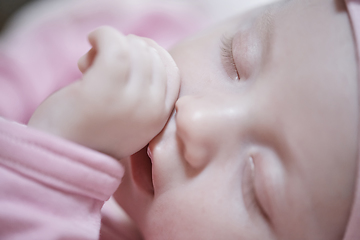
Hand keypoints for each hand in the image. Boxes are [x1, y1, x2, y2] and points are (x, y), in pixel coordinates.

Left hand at [28, 26, 179, 158]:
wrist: (59, 159)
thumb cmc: (90, 133)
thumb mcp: (129, 118)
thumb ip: (143, 93)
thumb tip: (141, 47)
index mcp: (159, 118)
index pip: (172, 71)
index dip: (153, 54)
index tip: (130, 53)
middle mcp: (152, 110)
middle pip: (152, 56)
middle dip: (129, 48)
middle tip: (103, 62)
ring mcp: (131, 101)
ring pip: (135, 48)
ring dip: (112, 43)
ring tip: (91, 61)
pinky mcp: (105, 91)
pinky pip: (115, 44)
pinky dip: (102, 35)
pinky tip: (91, 42)